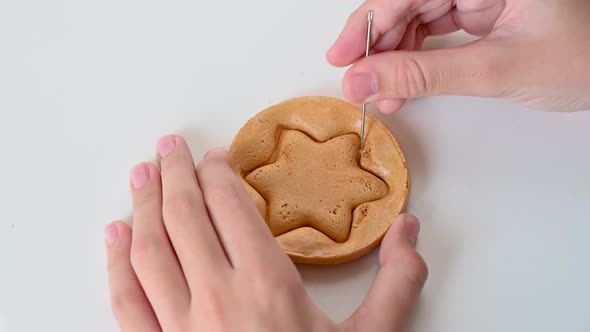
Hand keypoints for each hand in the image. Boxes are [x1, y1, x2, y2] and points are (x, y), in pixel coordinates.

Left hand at [104, 135, 427, 331]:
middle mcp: (217, 300)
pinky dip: (116, 262)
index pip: (229, 206)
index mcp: (268, 286)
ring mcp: (180, 328)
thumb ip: (396, 284)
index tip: (215, 156)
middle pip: (184, 216)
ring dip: (143, 204)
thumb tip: (409, 232)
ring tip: (142, 174)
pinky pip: (125, 299)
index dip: (217, 171)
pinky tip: (115, 235)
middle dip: (174, 173)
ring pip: (149, 249)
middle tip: (169, 147)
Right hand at [327, 0, 589, 112]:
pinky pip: (433, 30)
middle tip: (358, 83)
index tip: (342, 59)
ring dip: (394, 58)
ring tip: (382, 94)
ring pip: (415, 18)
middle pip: (405, 2)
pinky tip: (403, 85)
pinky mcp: (480, 11)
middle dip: (378, 47)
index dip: (367, 25)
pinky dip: (416, 60)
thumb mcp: (494, 69)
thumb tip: (366, 79)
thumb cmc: (584, 58)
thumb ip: (424, 75)